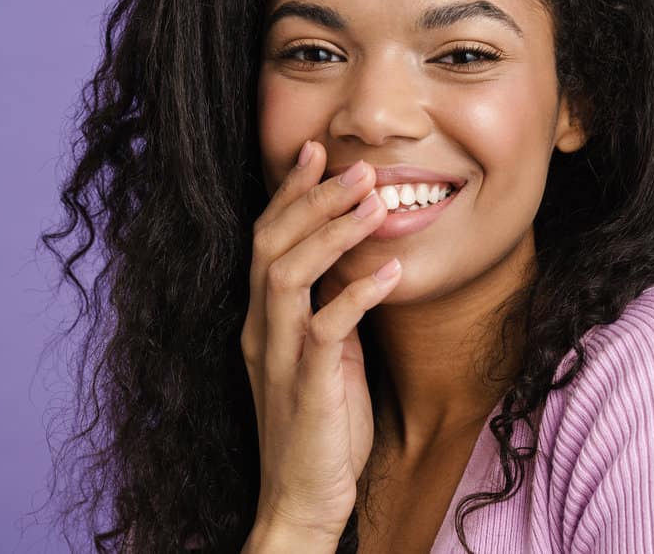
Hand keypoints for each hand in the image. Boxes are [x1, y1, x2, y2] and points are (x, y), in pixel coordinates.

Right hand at [240, 140, 400, 541]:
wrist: (302, 500)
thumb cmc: (322, 425)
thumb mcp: (326, 356)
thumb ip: (330, 310)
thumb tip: (356, 263)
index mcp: (264, 320)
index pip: (265, 240)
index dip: (288, 194)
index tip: (314, 152)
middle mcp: (261, 331)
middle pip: (271, 245)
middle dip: (313, 200)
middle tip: (357, 167)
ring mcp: (279, 359)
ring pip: (290, 275)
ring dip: (333, 233)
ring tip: (375, 200)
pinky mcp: (307, 388)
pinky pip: (327, 330)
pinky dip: (357, 294)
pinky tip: (392, 272)